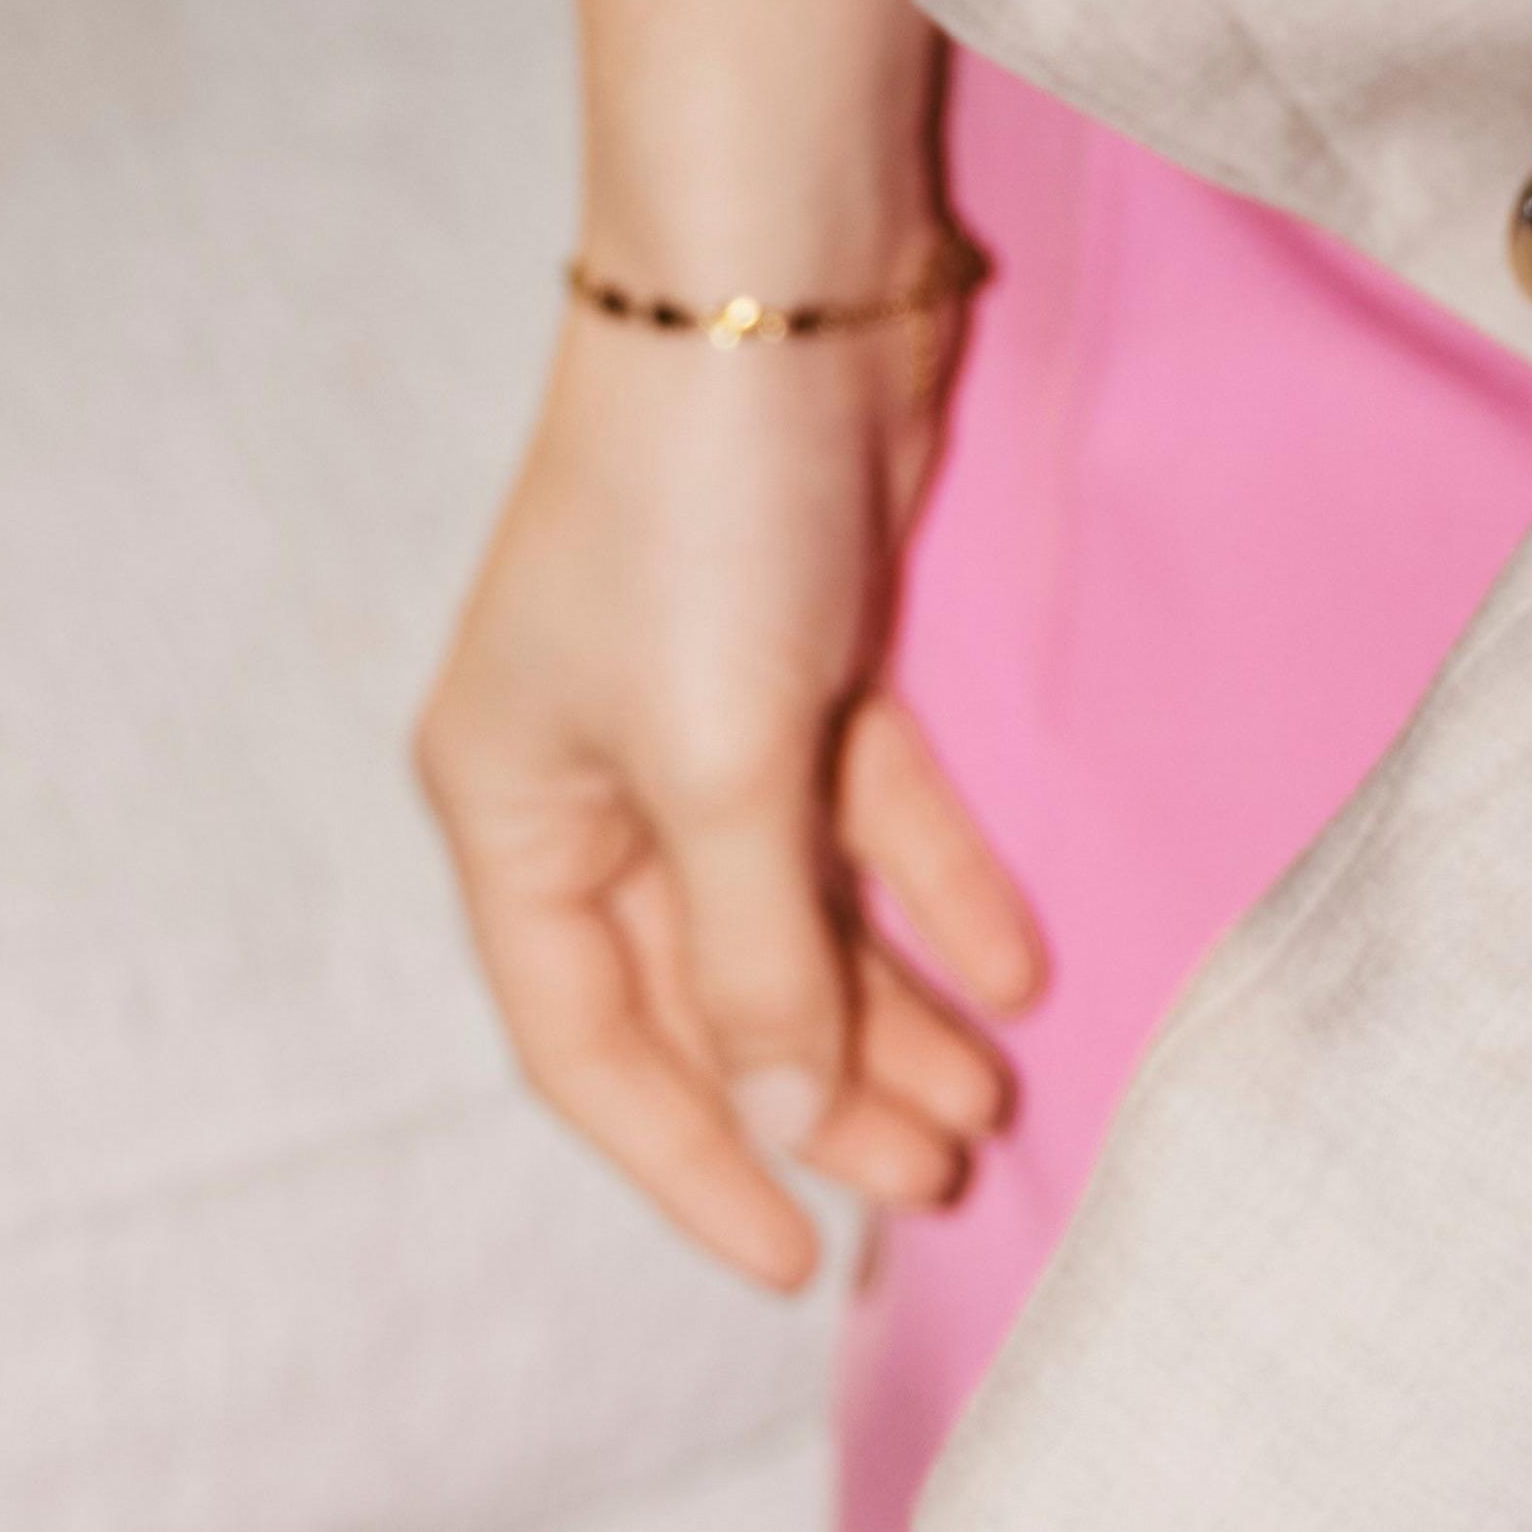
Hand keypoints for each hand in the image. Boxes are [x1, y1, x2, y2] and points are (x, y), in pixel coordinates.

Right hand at [417, 0, 1046, 1296]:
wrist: (778, 275)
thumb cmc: (701, 521)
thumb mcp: (718, 774)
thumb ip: (751, 964)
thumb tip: (792, 1124)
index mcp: (513, 815)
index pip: (586, 1048)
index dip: (689, 1163)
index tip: (800, 1257)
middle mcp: (592, 779)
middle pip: (704, 994)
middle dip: (822, 1095)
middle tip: (946, 1180)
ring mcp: (698, 717)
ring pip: (795, 916)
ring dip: (891, 1012)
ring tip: (994, 1104)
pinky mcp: (803, 654)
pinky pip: (867, 814)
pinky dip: (935, 888)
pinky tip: (1018, 970)